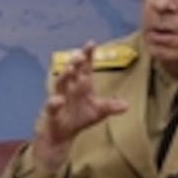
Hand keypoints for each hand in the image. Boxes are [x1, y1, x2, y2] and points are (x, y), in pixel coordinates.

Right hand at [34, 41, 127, 170]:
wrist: (62, 134)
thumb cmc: (78, 117)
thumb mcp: (98, 112)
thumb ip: (110, 106)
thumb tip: (126, 105)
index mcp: (80, 85)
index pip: (84, 67)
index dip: (87, 55)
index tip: (91, 43)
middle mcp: (69, 88)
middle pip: (71, 72)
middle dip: (75, 62)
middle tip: (81, 54)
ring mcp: (59, 98)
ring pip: (60, 84)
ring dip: (64, 76)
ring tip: (70, 68)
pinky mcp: (52, 112)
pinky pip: (51, 106)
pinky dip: (54, 103)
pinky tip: (58, 100)